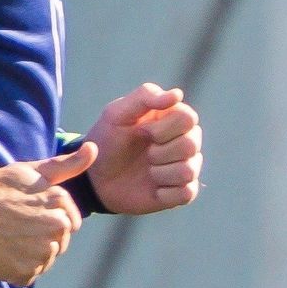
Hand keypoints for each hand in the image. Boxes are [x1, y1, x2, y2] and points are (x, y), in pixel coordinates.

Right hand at [0, 145, 91, 286]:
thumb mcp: (31, 170)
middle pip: (60, 241)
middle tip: (16, 226)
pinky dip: (18, 268)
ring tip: (9, 239)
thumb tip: (94, 149)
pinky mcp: (25, 273)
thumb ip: (66, 164)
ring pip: (46, 259)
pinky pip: (30, 274)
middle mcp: (56, 229)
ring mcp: (41, 253)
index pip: (70, 222)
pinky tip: (4, 253)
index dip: (49, 218)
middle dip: (43, 236)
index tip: (27, 213)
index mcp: (61, 204)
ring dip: (31, 253)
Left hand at [83, 83, 202, 215]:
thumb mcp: (117, 113)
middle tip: (144, 154)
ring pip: (189, 171)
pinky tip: (152, 188)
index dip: (163, 129)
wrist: (95, 178)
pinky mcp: (181, 192)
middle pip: (191, 145)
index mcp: (174, 118)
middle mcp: (185, 141)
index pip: (188, 119)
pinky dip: (165, 192)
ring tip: (147, 171)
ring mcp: (186, 167)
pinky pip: (186, 193)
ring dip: (160, 173)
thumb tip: (178, 94)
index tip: (141, 132)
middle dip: (160, 152)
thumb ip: (145, 97)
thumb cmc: (107, 141)